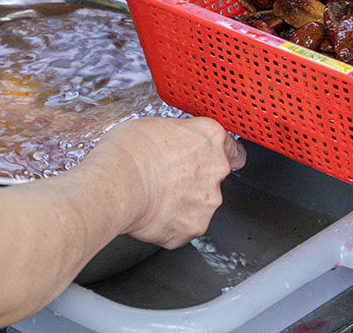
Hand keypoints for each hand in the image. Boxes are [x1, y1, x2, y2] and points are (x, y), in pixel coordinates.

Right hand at [84, 117, 245, 248]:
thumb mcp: (154, 125)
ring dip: (183, 202)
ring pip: (200, 203)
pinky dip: (171, 222)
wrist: (118, 183)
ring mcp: (207, 202)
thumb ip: (177, 136)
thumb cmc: (129, 151)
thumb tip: (173, 142)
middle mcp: (216, 170)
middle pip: (214, 178)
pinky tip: (153, 212)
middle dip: (195, 180)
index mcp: (210, 138)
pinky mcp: (193, 227)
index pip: (234, 149)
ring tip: (155, 195)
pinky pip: (185, 225)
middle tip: (167, 177)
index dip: (225, 155)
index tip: (220, 159)